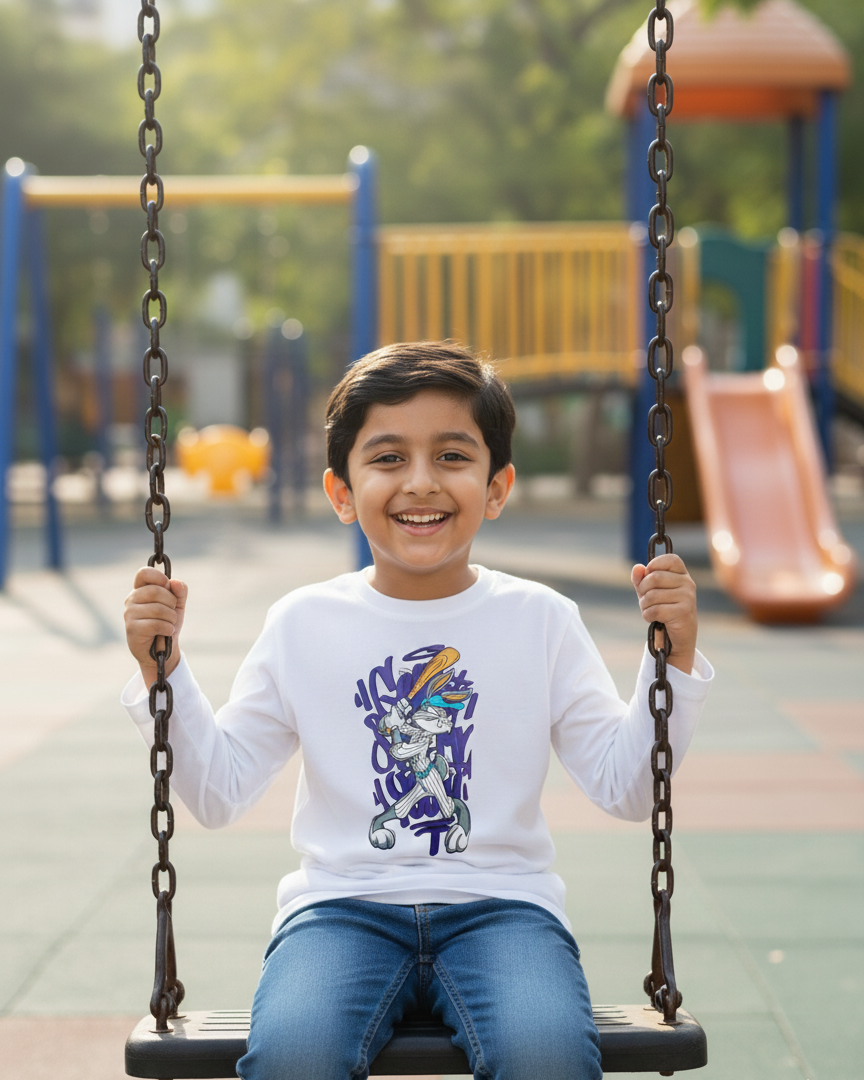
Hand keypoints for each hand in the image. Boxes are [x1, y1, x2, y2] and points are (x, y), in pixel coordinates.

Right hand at [124, 566, 187, 685]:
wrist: (162, 650)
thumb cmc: (167, 623)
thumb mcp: (177, 605)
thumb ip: (180, 591)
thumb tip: (175, 582)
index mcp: (141, 589)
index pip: (144, 572)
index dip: (159, 577)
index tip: (168, 587)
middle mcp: (132, 599)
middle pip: (156, 591)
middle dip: (171, 603)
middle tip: (172, 612)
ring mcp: (129, 613)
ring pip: (158, 609)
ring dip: (171, 618)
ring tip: (169, 624)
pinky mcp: (132, 628)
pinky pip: (156, 624)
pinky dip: (168, 628)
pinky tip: (166, 632)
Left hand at [631, 554, 696, 673]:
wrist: (678, 637)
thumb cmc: (663, 610)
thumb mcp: (649, 592)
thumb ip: (641, 579)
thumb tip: (637, 568)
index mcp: (682, 574)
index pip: (670, 558)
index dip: (654, 565)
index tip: (648, 576)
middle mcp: (688, 583)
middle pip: (655, 577)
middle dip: (643, 590)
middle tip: (645, 599)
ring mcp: (688, 597)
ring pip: (653, 595)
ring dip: (644, 605)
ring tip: (649, 610)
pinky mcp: (684, 612)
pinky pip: (656, 610)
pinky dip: (648, 615)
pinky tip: (653, 618)